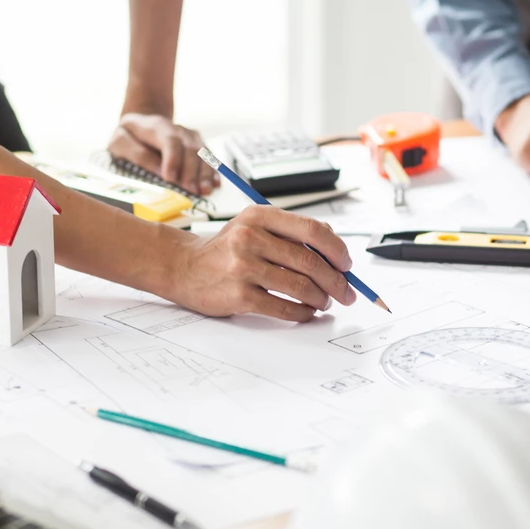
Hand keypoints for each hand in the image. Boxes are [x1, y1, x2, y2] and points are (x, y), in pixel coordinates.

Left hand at [108, 113, 220, 195]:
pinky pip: (209, 159)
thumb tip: (160, 173)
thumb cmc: (130, 136)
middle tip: (190, 191)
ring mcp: (191, 137)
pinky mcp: (199, 146)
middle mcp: (178, 130)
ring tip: (205, 191)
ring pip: (203, 154)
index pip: (170, 141)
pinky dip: (213, 172)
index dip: (173, 160)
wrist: (144, 122)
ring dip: (205, 174)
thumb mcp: (120, 141)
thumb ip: (137, 154)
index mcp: (157, 127)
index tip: (170, 179)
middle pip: (190, 149)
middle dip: (191, 172)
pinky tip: (215, 185)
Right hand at [164, 206, 356, 321]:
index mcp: (260, 216)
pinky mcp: (239, 295)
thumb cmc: (224, 248)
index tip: (347, 265)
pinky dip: (303, 313)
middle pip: (311, 261)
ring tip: (325, 302)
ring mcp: (244, 267)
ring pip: (301, 286)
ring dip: (321, 298)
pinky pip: (284, 307)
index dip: (337, 250)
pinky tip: (307, 312)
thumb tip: (335, 250)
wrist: (182, 266)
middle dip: (337, 281)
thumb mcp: (253, 226)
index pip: (313, 230)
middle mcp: (251, 238)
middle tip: (347, 292)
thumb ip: (290, 233)